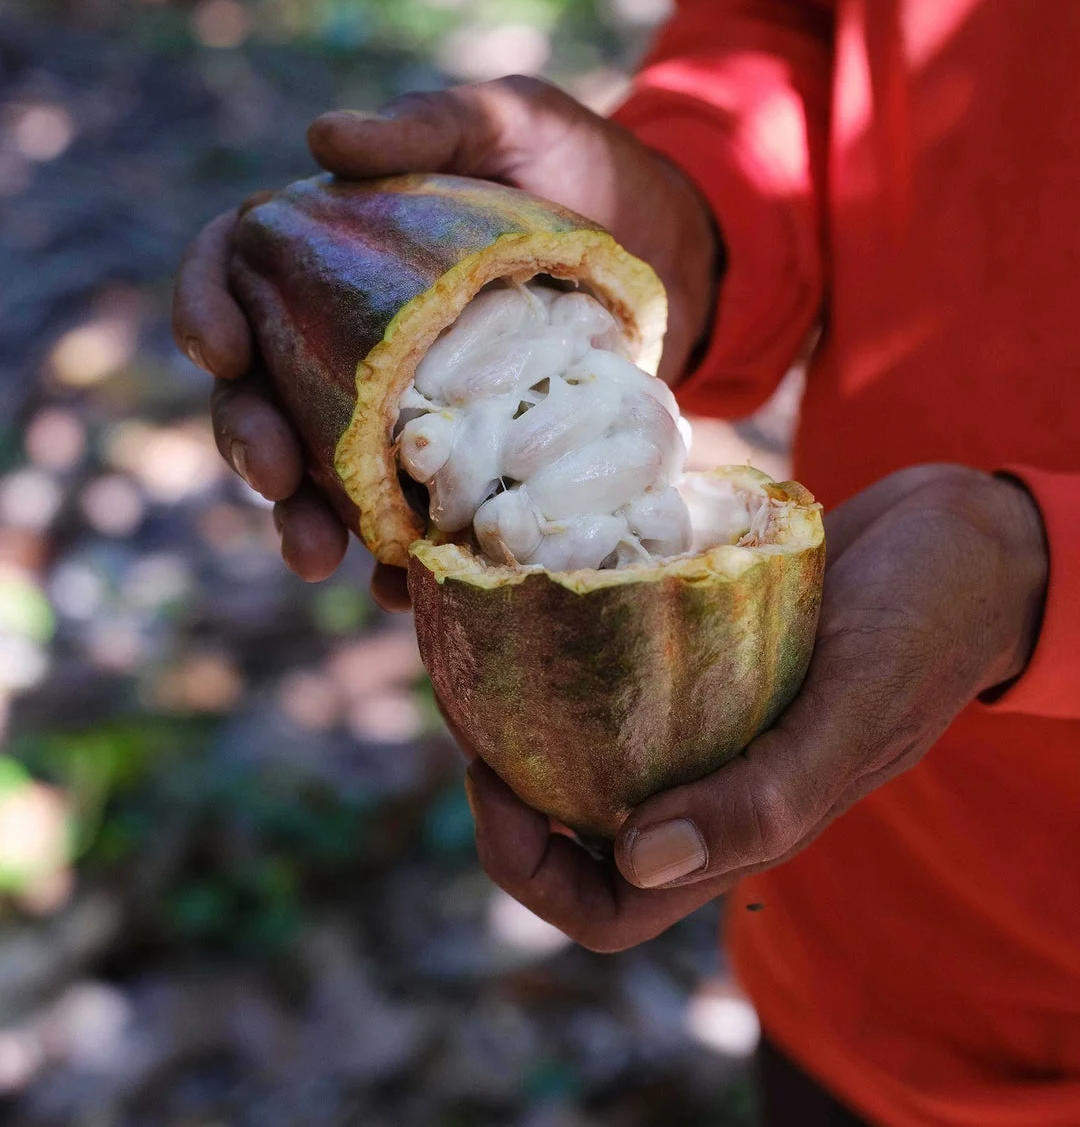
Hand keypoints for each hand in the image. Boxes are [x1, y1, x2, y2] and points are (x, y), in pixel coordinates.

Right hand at [172, 76, 718, 595]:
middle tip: (273, 479)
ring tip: (318, 559)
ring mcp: (403, 404)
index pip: (234, 272)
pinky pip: (411, 517)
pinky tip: (399, 586)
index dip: (205, 308)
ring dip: (304, 519)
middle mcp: (350, 333)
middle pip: (262, 391)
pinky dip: (397, 558)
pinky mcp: (462, 458)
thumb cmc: (582, 168)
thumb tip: (318, 139)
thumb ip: (428, 125)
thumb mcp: (511, 123)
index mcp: (335, 247)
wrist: (678, 247)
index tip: (223, 352)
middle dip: (249, 440)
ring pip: (320, 471)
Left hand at [463, 464, 1047, 951]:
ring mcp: (697, 709)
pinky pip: (607, 652)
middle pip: (568, 817)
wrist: (962, 538)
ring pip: (578, 731)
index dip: (529, 868)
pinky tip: (520, 566)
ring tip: (463, 618)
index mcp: (738, 825)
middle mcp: (702, 775)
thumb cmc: (927, 623)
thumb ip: (767, 795)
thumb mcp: (855, 709)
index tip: (489, 775)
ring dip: (510, 690)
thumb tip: (640, 859)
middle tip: (459, 682)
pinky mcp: (695, 640)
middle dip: (496, 769)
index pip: (606, 906)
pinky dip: (553, 623)